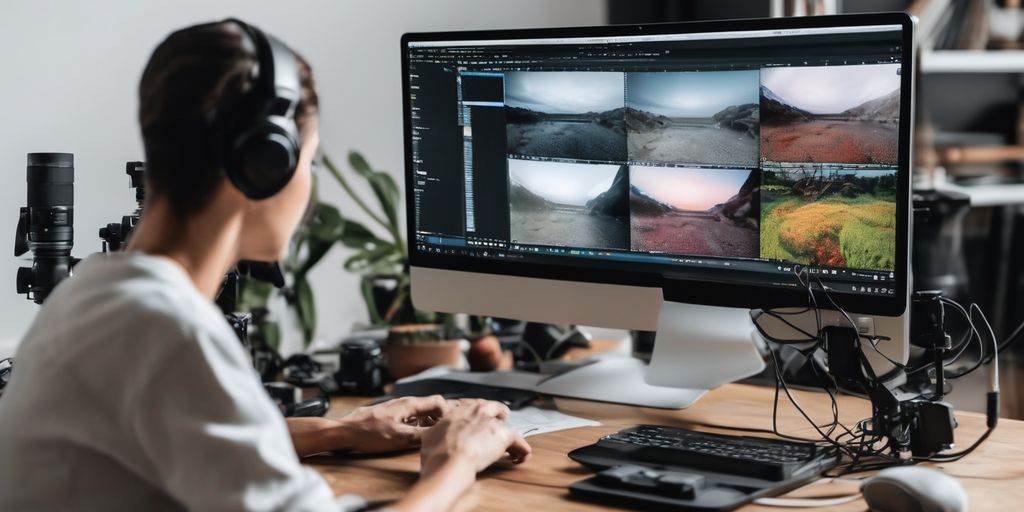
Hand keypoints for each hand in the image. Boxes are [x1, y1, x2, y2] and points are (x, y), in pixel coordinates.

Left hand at [334, 395, 450, 452]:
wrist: (345, 432)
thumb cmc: (367, 434)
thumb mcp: (399, 438)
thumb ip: (421, 435)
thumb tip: (438, 435)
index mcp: (409, 404)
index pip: (439, 401)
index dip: (448, 413)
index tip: (450, 426)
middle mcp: (404, 403)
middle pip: (431, 406)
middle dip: (440, 419)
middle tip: (443, 433)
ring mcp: (397, 408)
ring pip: (421, 412)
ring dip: (429, 423)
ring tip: (430, 436)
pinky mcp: (390, 415)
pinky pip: (411, 417)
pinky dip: (418, 424)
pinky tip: (414, 436)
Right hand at [419, 399, 531, 476]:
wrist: (449, 459)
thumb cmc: (437, 451)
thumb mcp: (429, 437)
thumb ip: (433, 433)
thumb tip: (429, 436)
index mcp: (460, 411)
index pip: (475, 406)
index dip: (479, 415)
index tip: (478, 422)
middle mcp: (478, 412)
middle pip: (494, 408)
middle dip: (497, 417)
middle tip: (497, 427)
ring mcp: (493, 423)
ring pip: (507, 426)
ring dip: (508, 436)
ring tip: (511, 448)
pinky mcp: (505, 437)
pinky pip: (519, 443)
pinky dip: (521, 451)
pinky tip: (521, 457)